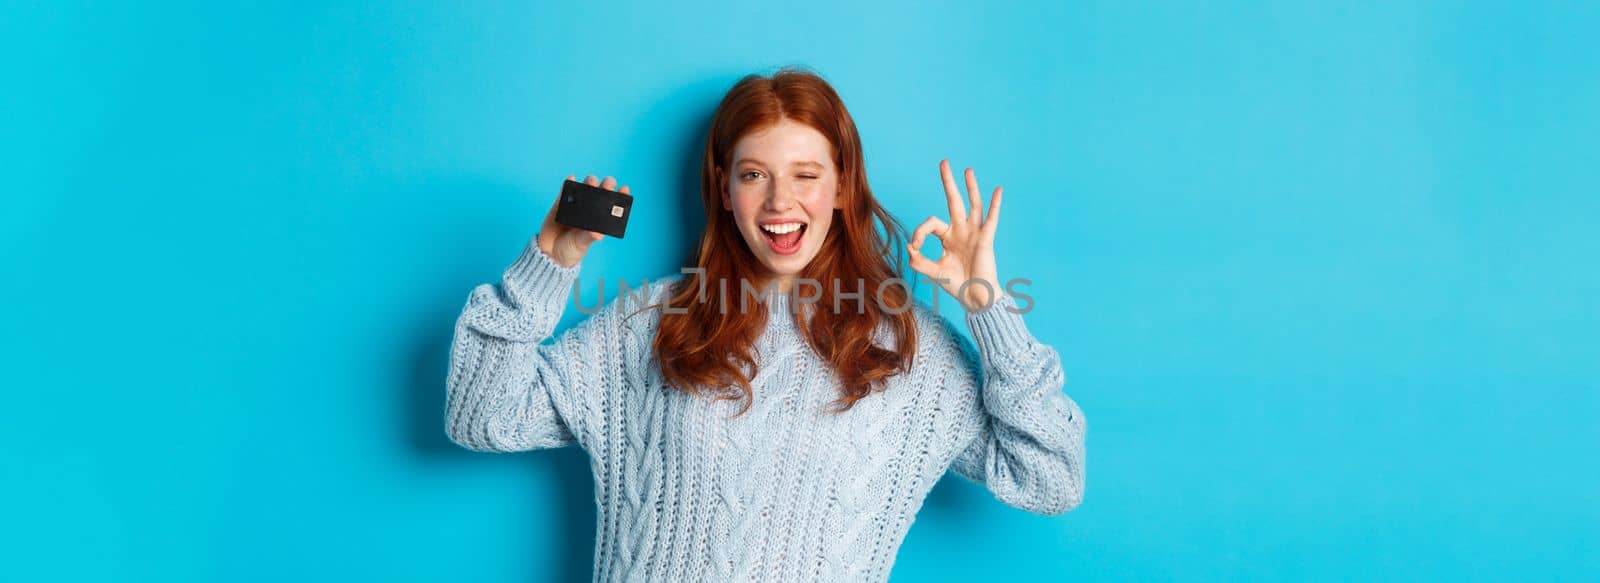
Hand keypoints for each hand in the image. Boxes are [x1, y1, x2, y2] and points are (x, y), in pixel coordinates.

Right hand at [536, 175, 628, 267]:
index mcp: (599, 221)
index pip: (612, 206)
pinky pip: (565, 191)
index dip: (619, 197)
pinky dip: (569, 183)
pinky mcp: (561, 203)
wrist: (549, 252)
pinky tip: (572, 178)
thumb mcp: (581, 244)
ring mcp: (576, 206)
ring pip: (585, 188)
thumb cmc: (570, 250)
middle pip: (600, 193)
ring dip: (590, 181)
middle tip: (607, 184)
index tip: (625, 189)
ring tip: (591, 182)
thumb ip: (588, 237)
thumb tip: (598, 234)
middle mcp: (590, 211)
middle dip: (606, 185)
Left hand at [907, 159, 1003, 311]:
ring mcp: (974, 233)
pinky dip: (995, 205)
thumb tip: (910, 247)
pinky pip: (991, 219)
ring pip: (972, 205)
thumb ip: (919, 260)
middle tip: (943, 162)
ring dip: (970, 187)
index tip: (915, 247)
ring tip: (967, 170)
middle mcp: (961, 231)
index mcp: (947, 237)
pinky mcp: (986, 239)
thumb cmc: (956, 285)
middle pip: (954, 201)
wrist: (974, 298)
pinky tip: (997, 190)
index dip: (919, 232)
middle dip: (948, 182)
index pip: (930, 224)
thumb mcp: (933, 272)